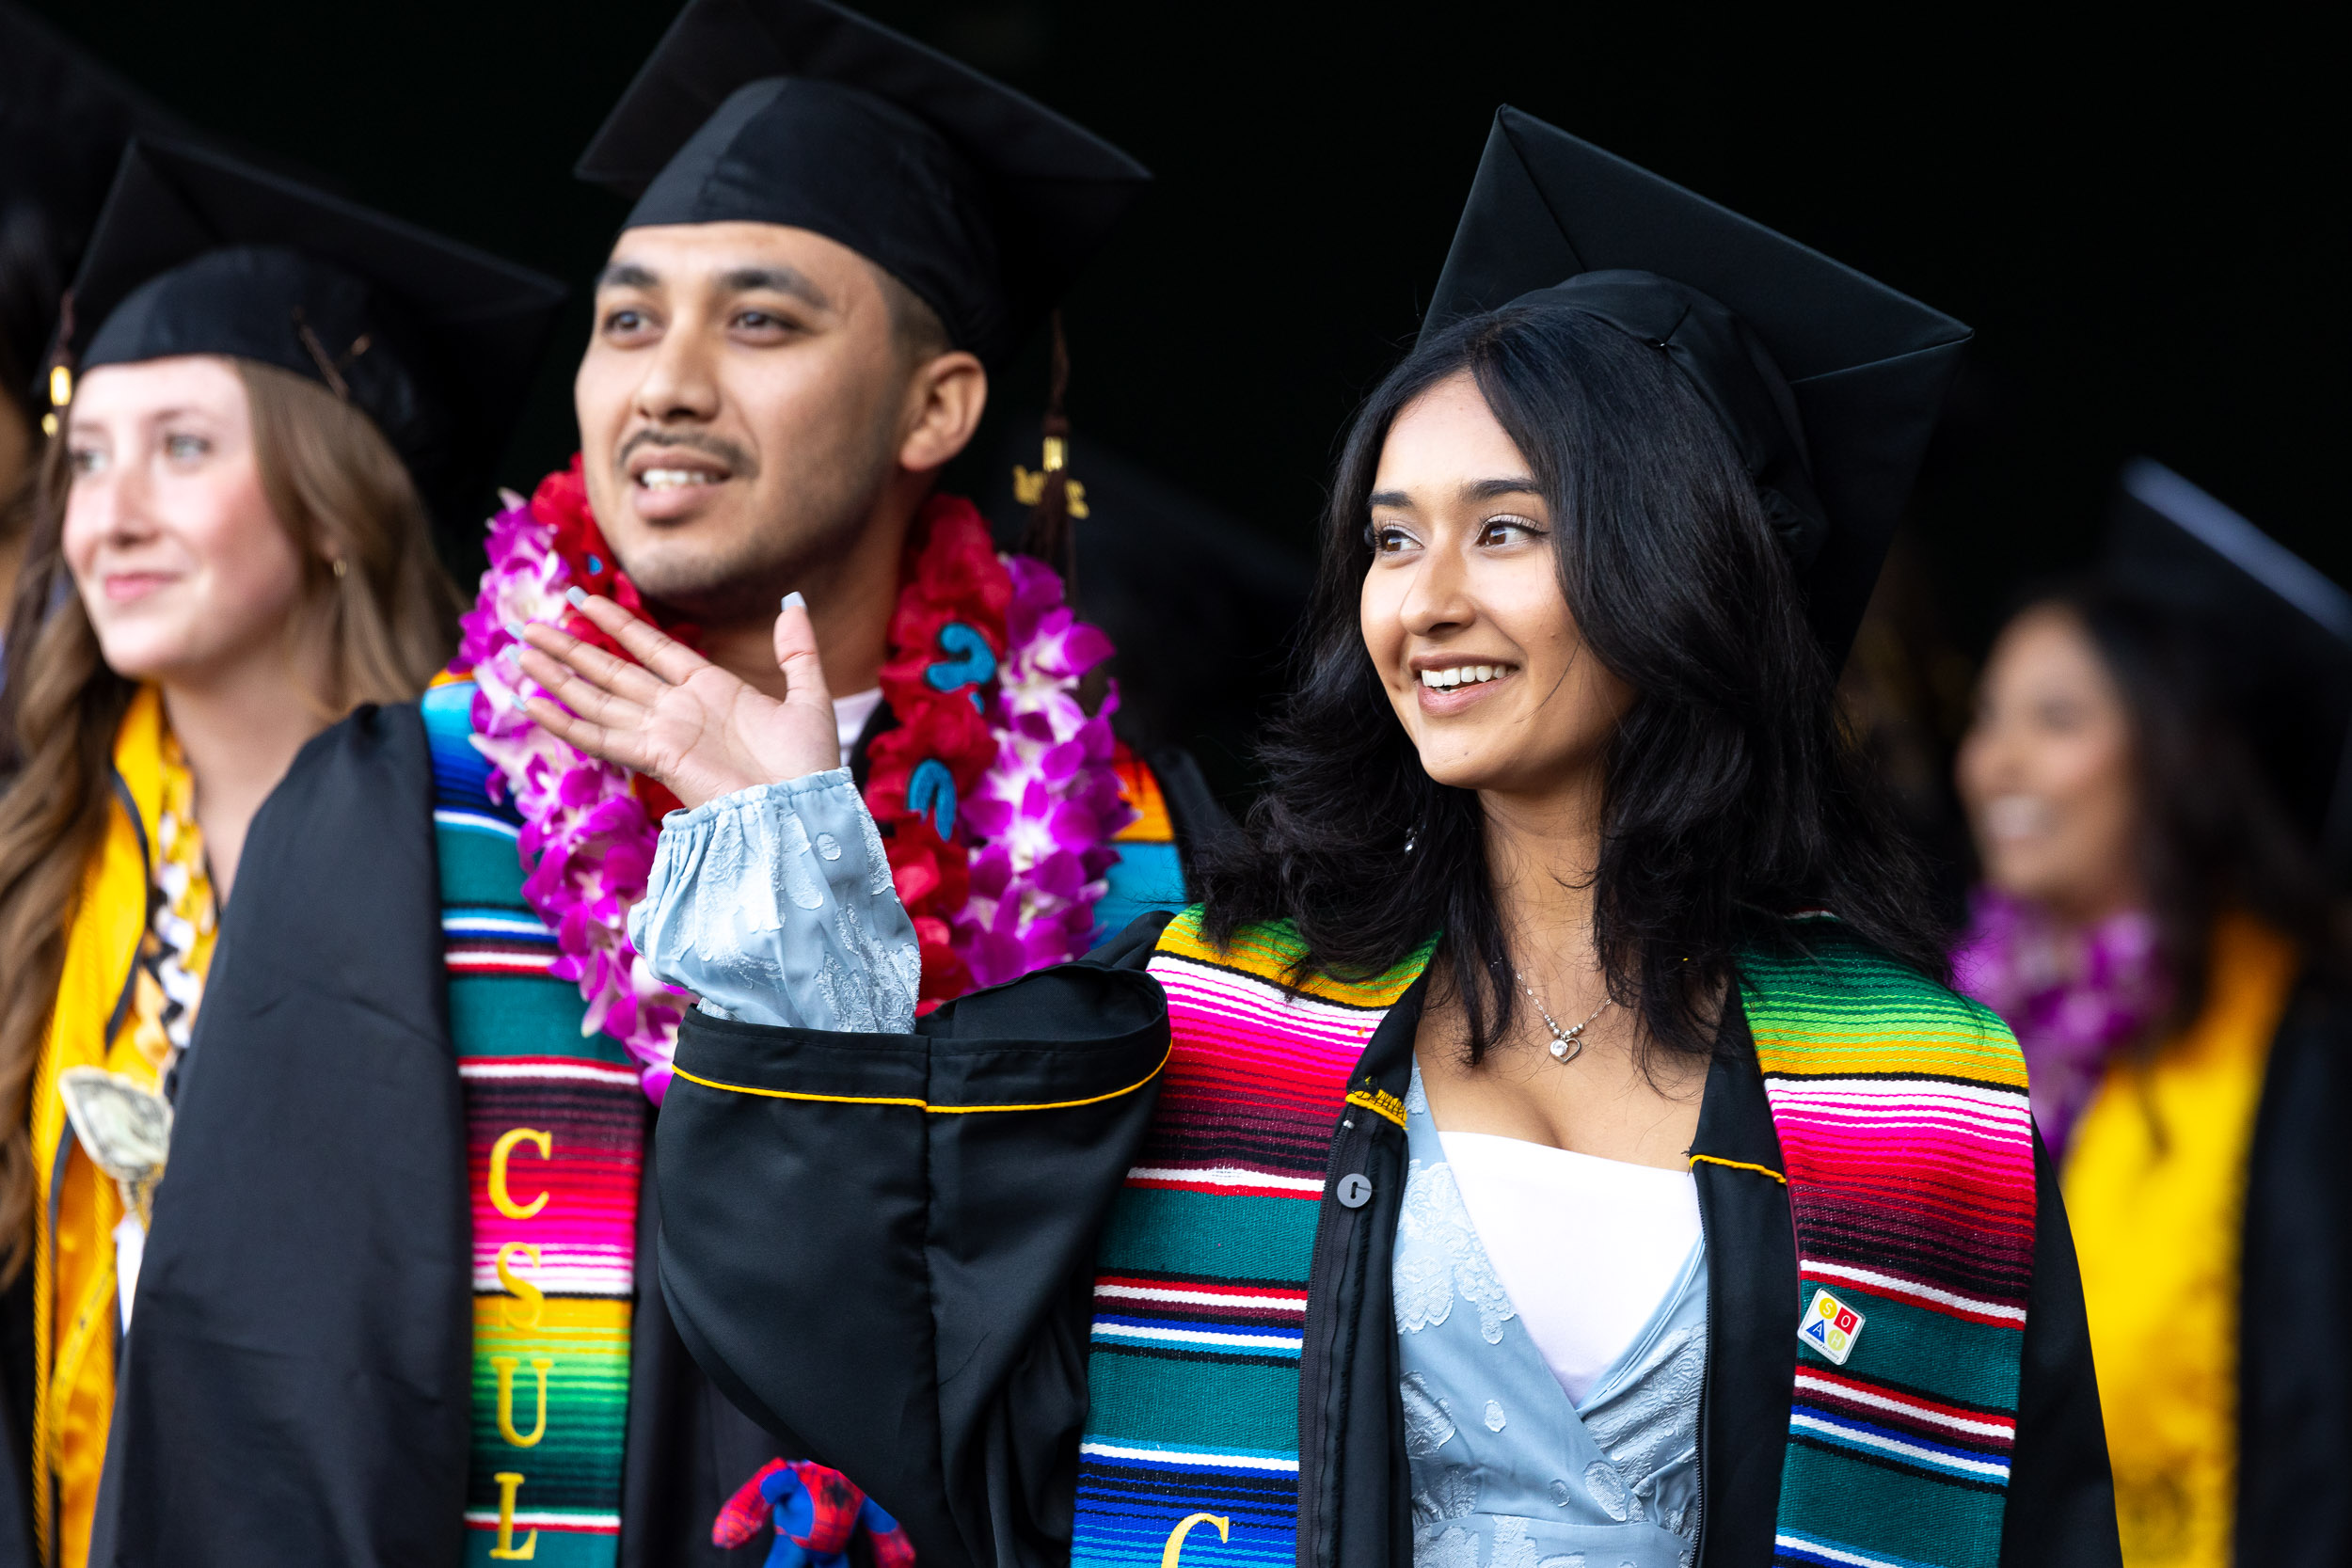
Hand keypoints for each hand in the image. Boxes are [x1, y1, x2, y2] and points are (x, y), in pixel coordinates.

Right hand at [514, 592, 837, 810]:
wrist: (802, 808)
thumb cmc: (808, 764)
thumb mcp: (809, 696)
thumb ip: (798, 650)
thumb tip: (792, 601)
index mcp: (711, 690)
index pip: (652, 647)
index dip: (616, 624)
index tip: (583, 600)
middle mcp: (678, 710)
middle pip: (613, 672)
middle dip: (572, 649)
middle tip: (531, 626)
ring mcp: (663, 734)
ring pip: (597, 699)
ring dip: (558, 677)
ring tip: (521, 652)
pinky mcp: (655, 758)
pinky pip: (600, 736)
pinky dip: (564, 723)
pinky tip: (532, 704)